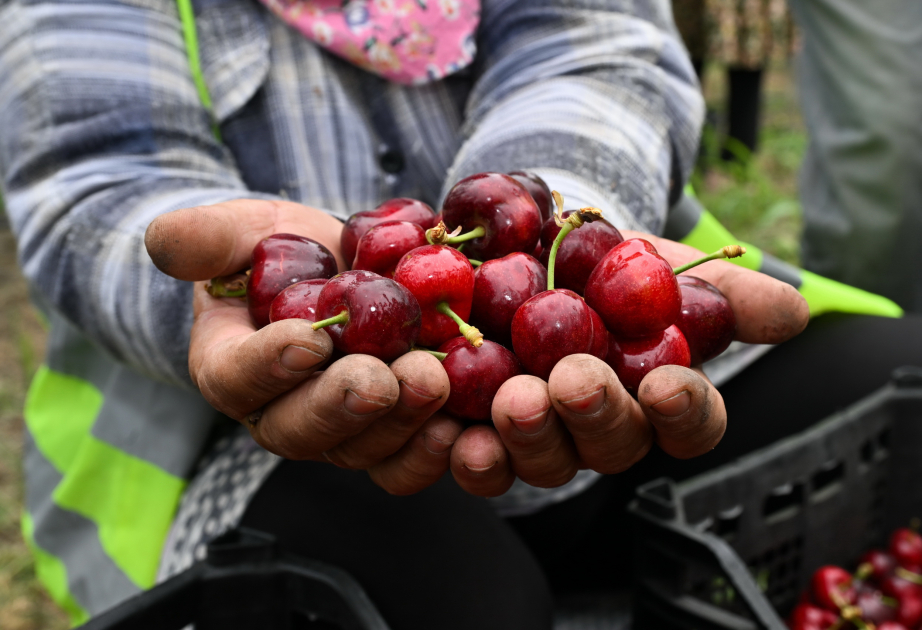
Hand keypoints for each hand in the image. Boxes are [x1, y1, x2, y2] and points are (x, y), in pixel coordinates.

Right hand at [145, 199, 462, 494]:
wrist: (347, 272)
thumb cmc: (285, 254)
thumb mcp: (247, 231)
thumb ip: (207, 237)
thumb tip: (162, 240)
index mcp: (233, 368)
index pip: (236, 379)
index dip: (267, 366)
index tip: (308, 340)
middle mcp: (282, 412)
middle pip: (301, 430)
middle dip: (343, 405)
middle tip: (380, 376)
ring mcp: (340, 431)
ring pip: (361, 450)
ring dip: (398, 424)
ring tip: (434, 381)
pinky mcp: (391, 434)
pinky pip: (404, 463)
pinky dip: (432, 452)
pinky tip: (461, 425)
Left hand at [448, 231, 809, 495]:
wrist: (522, 249)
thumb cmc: (604, 265)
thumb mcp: (659, 264)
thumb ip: (720, 293)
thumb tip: (792, 314)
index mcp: (655, 400)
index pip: (688, 423)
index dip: (683, 411)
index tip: (667, 382)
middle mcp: (599, 430)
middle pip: (609, 446)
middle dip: (594, 417)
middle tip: (573, 381)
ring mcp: (537, 438)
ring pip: (541, 462)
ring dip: (528, 438)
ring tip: (511, 399)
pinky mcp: (477, 434)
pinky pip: (472, 461)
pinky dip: (459, 451)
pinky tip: (446, 429)